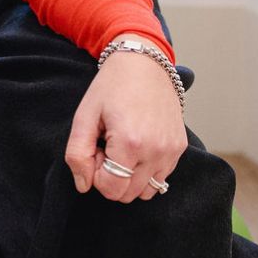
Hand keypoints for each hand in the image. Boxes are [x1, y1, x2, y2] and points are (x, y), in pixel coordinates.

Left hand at [63, 38, 186, 203]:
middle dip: (110, 177)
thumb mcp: (84, 116)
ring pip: (146, 191)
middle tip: (105, 146)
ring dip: (128, 177)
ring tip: (121, 147)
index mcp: (130, 143)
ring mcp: (172, 151)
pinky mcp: (180, 148)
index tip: (94, 148)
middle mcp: (156, 151)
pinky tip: (136, 145)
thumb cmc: (111, 87)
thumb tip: (83, 186)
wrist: (144, 63)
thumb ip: (77, 154)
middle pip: (128, 194)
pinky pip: (161, 178)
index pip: (110, 188)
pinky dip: (145, 171)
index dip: (95, 174)